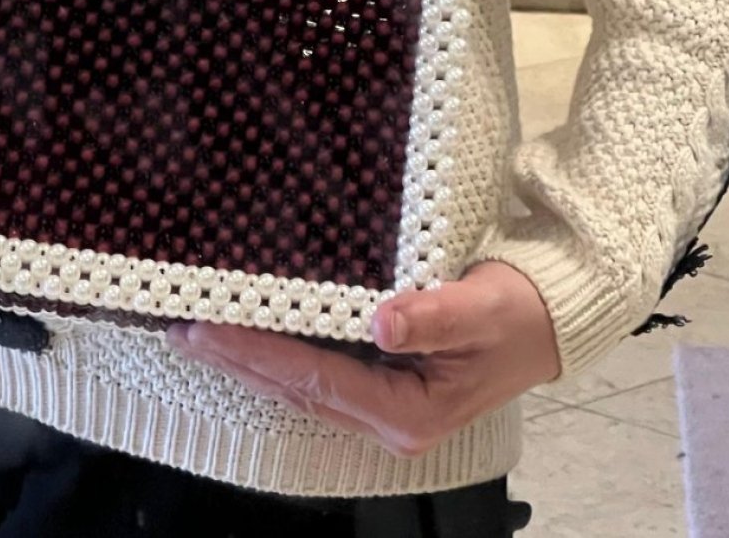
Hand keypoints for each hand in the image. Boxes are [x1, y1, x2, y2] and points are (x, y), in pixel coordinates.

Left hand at [165, 260, 560, 458]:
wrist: (547, 320)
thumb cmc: (517, 311)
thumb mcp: (482, 309)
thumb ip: (432, 317)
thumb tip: (379, 323)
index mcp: (408, 411)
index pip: (315, 379)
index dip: (258, 353)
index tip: (209, 326)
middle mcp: (387, 419)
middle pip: (295, 390)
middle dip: (235, 360)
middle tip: (181, 329)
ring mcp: (382, 405)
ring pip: (299, 385)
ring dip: (247, 360)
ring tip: (197, 335)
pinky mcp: (380, 385)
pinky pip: (316, 373)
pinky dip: (276, 354)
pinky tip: (248, 336)